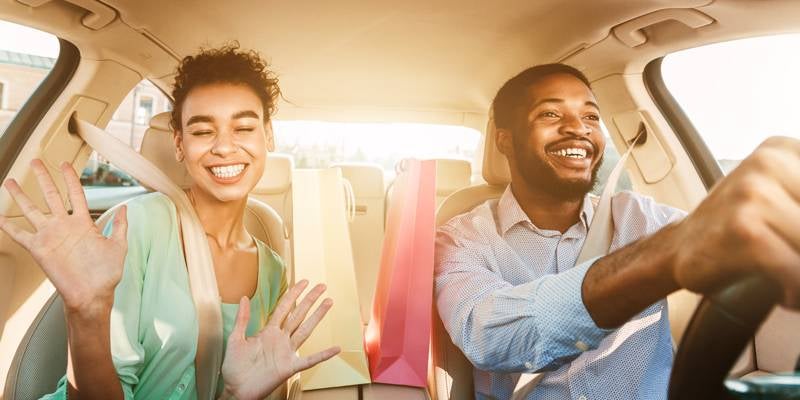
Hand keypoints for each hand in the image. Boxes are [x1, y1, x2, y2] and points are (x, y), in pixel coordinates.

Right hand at [0, 160, 127, 314]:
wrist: (93, 295)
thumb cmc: (107, 274)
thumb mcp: (118, 246)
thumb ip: (120, 226)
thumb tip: (125, 207)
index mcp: (84, 223)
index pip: (75, 194)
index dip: (69, 178)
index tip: (64, 164)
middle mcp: (65, 226)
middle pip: (52, 195)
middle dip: (43, 178)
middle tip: (35, 161)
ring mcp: (51, 236)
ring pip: (32, 210)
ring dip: (21, 196)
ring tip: (10, 181)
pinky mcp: (39, 249)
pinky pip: (20, 236)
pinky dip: (9, 227)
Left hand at [220, 280, 339, 399]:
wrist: (235, 389)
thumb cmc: (234, 367)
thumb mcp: (235, 339)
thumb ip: (242, 319)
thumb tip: (244, 297)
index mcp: (268, 331)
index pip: (284, 308)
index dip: (294, 294)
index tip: (303, 282)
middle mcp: (280, 339)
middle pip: (298, 315)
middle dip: (310, 300)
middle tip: (322, 286)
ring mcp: (287, 352)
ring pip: (306, 331)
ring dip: (317, 316)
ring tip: (328, 303)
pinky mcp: (289, 367)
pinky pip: (309, 360)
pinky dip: (323, 355)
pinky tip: (335, 349)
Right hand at [672, 137, 799, 305]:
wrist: (679, 250)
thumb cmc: (736, 231)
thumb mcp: (781, 199)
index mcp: (785, 149)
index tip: (796, 236)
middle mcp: (770, 162)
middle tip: (795, 264)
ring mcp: (754, 193)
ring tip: (794, 283)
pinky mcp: (745, 228)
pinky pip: (796, 270)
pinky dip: (797, 291)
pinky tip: (786, 292)